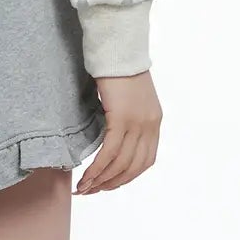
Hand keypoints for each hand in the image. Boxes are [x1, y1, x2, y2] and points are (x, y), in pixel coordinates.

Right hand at [75, 71, 161, 195]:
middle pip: (133, 167)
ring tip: (85, 187)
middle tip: (93, 191)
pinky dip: (98, 167)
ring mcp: (138, 123)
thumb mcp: (129, 98)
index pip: (145, 161)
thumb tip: (112, 135)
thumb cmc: (118, 68)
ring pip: (121, 163)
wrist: (117, 48)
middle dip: (112, 183)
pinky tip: (87, 175)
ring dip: (102, 180)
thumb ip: (127, 118)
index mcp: (154, 121)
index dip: (127, 177)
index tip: (109, 184)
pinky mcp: (122, 118)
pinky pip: (110, 152)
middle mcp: (150, 125)